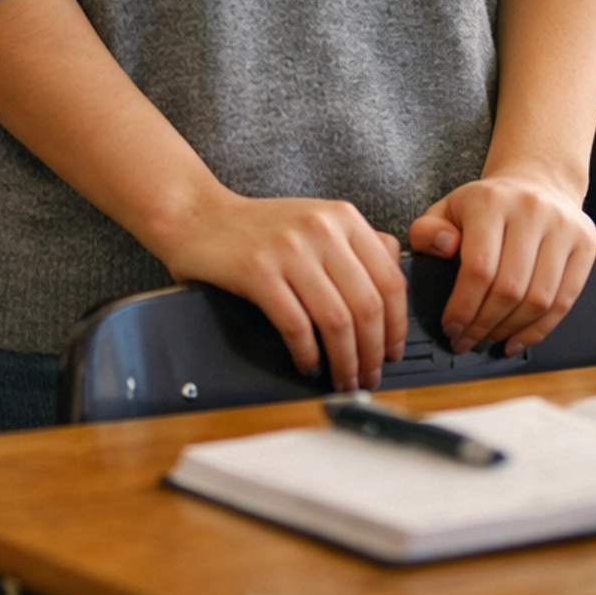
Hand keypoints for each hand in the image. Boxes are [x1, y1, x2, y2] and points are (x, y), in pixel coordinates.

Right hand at [156, 186, 407, 392]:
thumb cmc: (258, 227)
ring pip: (337, 321)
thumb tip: (396, 276)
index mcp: (342, 217)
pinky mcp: (258, 271)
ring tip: (342, 379)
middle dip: (373, 353)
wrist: (198, 215)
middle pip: (367, 306)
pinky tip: (307, 364)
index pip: (390, 279)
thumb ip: (356, 243)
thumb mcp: (315, 220)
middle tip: (369, 376)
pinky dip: (307, 354)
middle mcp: (321, 228)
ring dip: (344, 362)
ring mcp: (289, 249)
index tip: (393, 351)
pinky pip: (297, 326)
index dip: (397, 326)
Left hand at [407, 166, 595, 355]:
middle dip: (485, 325)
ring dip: (512, 330)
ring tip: (491, 339)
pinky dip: (540, 329)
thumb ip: (428, 231)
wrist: (537, 181)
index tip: (452, 327)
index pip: (478, 267)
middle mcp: (531, 210)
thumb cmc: (488, 204)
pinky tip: (519, 338)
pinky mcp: (586, 244)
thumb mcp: (447, 209)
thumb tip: (442, 247)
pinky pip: (565, 300)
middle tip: (468, 340)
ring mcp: (563, 227)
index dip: (464, 307)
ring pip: (539, 299)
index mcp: (491, 201)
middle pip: (510, 288)